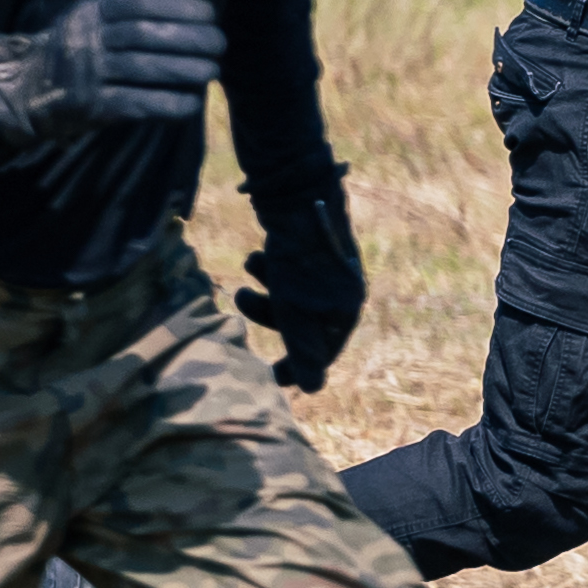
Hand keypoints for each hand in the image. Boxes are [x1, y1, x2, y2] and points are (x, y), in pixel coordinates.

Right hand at [0, 0, 224, 141]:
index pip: (136, 4)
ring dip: (182, 72)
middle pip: (142, 36)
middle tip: (219, 46)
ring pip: (140, 69)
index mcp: (92, 11)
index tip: (210, 14)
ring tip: (212, 72)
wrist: (30, 87)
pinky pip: (131, 104)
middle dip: (187, 40)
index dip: (176, 7)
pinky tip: (190, 104)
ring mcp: (86, 73)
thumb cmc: (79, 43)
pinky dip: (164, 105)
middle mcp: (86, 39)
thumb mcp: (98, 10)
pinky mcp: (89, 106)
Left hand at [239, 171, 366, 390]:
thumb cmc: (297, 263)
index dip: (297, 365)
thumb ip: (303, 352)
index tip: (271, 377)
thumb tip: (312, 389)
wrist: (299, 198)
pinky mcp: (311, 252)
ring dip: (265, 290)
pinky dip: (270, 271)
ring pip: (291, 296)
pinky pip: (288, 274)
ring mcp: (327, 270)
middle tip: (241, 304)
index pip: (323, 351)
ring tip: (247, 272)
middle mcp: (341, 290)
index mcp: (346, 308)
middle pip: (303, 322)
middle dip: (269, 317)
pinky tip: (257, 257)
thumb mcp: (295, 314)